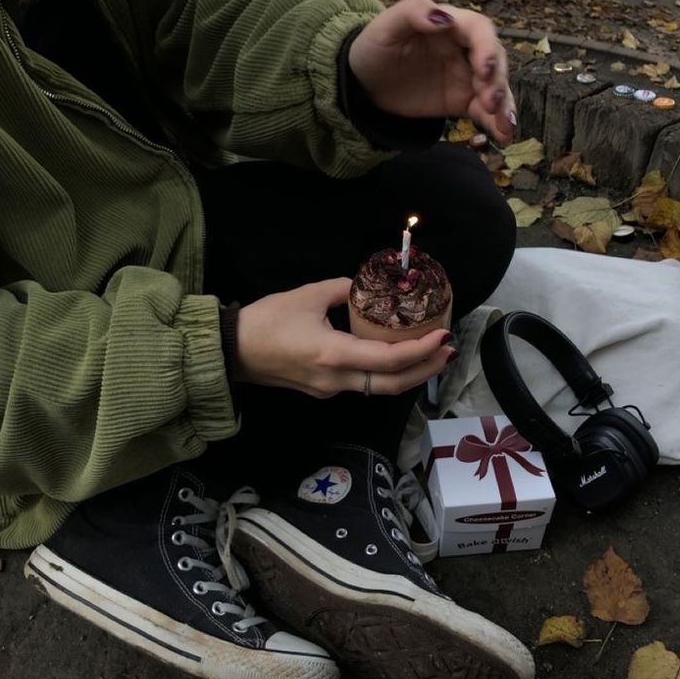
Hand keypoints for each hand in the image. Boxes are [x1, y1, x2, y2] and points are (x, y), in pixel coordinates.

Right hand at [233, 278, 454, 397]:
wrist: (230, 352)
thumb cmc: (265, 321)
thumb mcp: (307, 295)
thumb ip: (343, 289)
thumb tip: (367, 287)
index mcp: (333, 355)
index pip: (388, 360)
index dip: (421, 350)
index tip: (443, 335)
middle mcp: (336, 381)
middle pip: (392, 385)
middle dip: (425, 369)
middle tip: (448, 351)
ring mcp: (329, 391)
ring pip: (379, 388)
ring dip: (408, 373)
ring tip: (430, 353)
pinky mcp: (322, 391)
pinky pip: (362, 384)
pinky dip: (385, 373)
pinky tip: (394, 355)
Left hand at [348, 0, 515, 142]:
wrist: (364, 82)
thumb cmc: (375, 46)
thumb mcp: (386, 26)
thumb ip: (413, 13)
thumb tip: (444, 17)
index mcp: (450, 24)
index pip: (478, 30)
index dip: (486, 47)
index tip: (484, 68)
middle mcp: (465, 49)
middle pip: (494, 60)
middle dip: (496, 80)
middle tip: (490, 100)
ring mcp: (466, 76)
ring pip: (495, 87)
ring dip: (504, 105)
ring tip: (506, 124)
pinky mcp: (462, 101)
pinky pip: (485, 111)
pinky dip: (496, 123)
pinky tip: (504, 136)